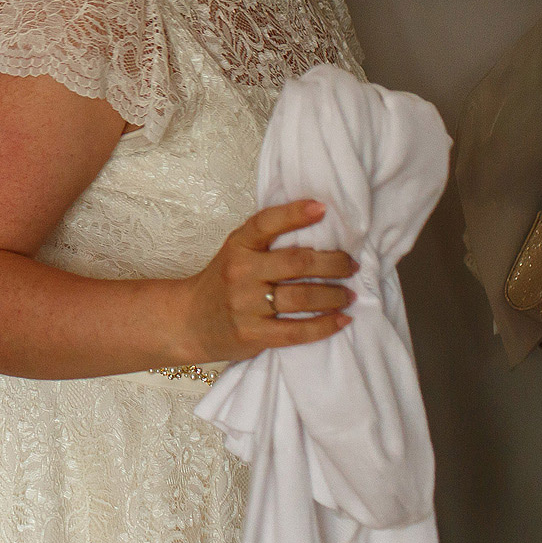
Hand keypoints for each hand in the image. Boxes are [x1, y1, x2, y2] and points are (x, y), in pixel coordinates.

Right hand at [177, 200, 356, 363]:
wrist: (190, 321)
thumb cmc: (224, 282)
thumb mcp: (237, 252)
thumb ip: (267, 242)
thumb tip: (318, 228)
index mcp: (238, 245)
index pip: (266, 223)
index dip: (295, 214)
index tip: (322, 208)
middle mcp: (241, 271)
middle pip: (297, 262)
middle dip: (333, 263)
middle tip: (351, 265)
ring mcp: (246, 304)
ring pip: (302, 297)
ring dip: (334, 295)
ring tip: (349, 294)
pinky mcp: (253, 334)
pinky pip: (297, 331)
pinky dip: (325, 325)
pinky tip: (342, 320)